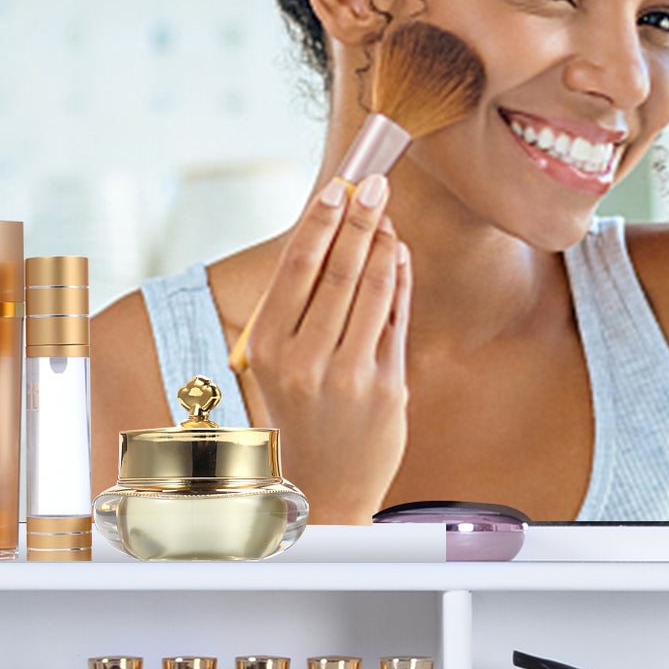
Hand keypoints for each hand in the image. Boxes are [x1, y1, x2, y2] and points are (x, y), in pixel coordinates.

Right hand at [240, 175, 412, 522]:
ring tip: (387, 214)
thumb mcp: (280, 362)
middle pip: (339, 271)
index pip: (297, 269)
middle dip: (360, 219)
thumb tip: (334, 234)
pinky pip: (397, 319)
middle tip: (375, 182)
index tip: (339, 186)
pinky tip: (400, 254)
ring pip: (374, 290)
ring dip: (385, 243)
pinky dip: (401, 280)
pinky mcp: (387, 387)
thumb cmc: (301, 413)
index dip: (322, 222)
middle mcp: (305, 360)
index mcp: (268, 349)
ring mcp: (349, 375)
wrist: (325, 485)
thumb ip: (302, 305)